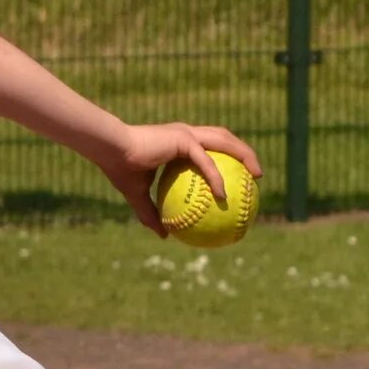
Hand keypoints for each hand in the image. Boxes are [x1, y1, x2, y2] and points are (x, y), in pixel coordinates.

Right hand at [101, 122, 261, 232]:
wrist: (110, 151)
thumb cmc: (120, 170)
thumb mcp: (137, 196)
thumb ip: (152, 213)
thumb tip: (164, 236)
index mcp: (178, 142)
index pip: (210, 145)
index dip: (227, 156)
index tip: (240, 174)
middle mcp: (186, 133)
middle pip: (224, 138)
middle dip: (244, 152)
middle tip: (257, 175)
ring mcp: (186, 133)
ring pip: (224, 142)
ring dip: (245, 156)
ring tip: (257, 176)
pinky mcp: (182, 139)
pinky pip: (205, 161)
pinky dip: (215, 177)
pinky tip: (224, 194)